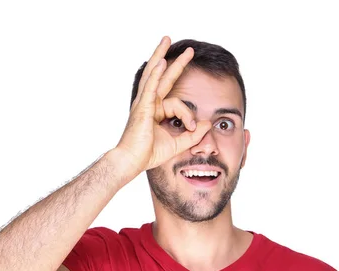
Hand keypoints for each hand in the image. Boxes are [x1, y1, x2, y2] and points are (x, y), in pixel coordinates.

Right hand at [114, 36, 211, 173]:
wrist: (132, 162)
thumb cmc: (148, 154)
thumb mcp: (177, 144)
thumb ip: (192, 134)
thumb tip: (207, 123)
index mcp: (155, 110)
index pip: (177, 103)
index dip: (188, 114)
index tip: (192, 127)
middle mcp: (148, 103)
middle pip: (162, 76)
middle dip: (175, 61)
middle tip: (188, 50)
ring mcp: (143, 103)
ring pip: (153, 74)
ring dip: (160, 55)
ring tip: (167, 40)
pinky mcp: (142, 107)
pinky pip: (150, 86)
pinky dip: (156, 74)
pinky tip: (161, 61)